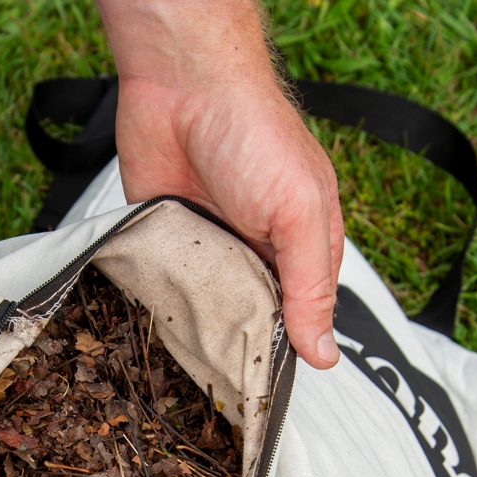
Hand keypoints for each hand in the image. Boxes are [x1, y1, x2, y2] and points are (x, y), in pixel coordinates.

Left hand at [115, 77, 344, 368]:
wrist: (183, 84)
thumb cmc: (255, 134)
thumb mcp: (299, 214)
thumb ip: (310, 286)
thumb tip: (324, 355)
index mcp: (302, 247)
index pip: (300, 318)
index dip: (284, 353)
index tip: (264, 392)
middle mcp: (256, 252)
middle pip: (248, 320)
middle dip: (236, 348)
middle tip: (221, 389)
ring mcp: (209, 246)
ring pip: (203, 310)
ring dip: (194, 329)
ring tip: (184, 369)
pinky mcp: (164, 239)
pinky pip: (161, 285)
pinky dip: (158, 304)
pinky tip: (152, 330)